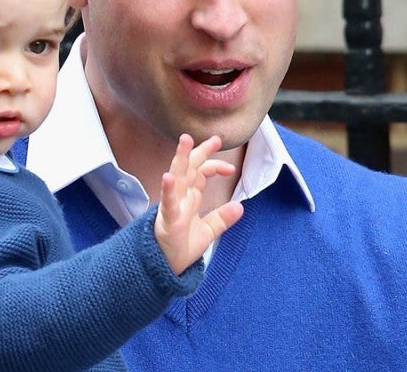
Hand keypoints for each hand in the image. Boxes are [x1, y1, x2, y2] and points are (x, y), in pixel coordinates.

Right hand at [154, 134, 243, 274]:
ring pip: (176, 176)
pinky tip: (168, 177)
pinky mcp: (168, 219)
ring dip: (180, 158)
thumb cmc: (182, 247)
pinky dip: (168, 190)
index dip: (214, 164)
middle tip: (215, 138)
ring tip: (185, 141)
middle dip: (200, 150)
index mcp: (189, 196)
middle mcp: (180, 196)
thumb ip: (222, 218)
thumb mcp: (208, 231)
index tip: (231, 168)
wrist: (166, 267)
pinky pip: (167, 202)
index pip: (201, 172)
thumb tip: (240, 206)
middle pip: (190, 167)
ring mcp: (173, 205)